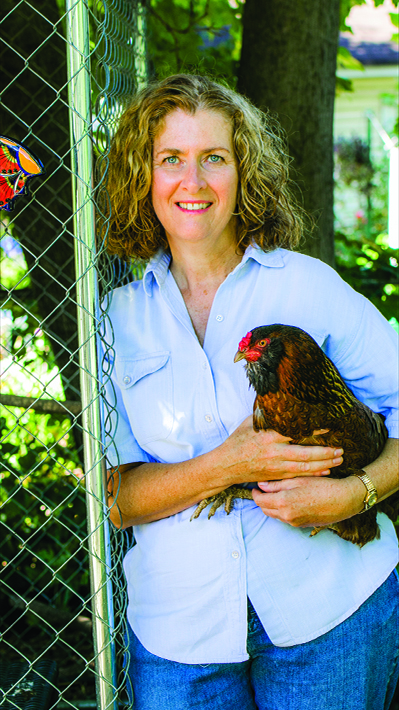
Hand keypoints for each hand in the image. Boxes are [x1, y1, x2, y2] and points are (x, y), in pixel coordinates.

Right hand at [219, 416, 342, 484]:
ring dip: (324, 464)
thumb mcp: (250, 423)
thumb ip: (267, 416)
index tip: (328, 428)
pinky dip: (313, 474)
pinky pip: (299, 476)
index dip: (313, 431)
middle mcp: (274, 453)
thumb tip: (280, 402)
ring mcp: (276, 467)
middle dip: (326, 453)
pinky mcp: (276, 476)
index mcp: (268, 437)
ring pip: (305, 467)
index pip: (295, 432)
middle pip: (306, 454)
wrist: (226, 466)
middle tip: (340, 449)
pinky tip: (325, 471)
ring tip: (339, 460)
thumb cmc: (237, 442)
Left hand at [252, 475, 363, 527]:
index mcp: (284, 502)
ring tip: (276, 494)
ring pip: (275, 515)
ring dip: (272, 506)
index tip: (255, 487)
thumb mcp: (298, 480)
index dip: (255, 493)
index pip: (260, 501)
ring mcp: (294, 522)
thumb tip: (261, 485)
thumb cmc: (322, 486)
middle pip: (265, 510)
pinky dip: (282, 511)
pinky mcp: (302, 525)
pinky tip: (289, 501)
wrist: (344, 500)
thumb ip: (277, 484)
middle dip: (262, 500)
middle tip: (263, 490)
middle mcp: (287, 516)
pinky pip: (286, 519)